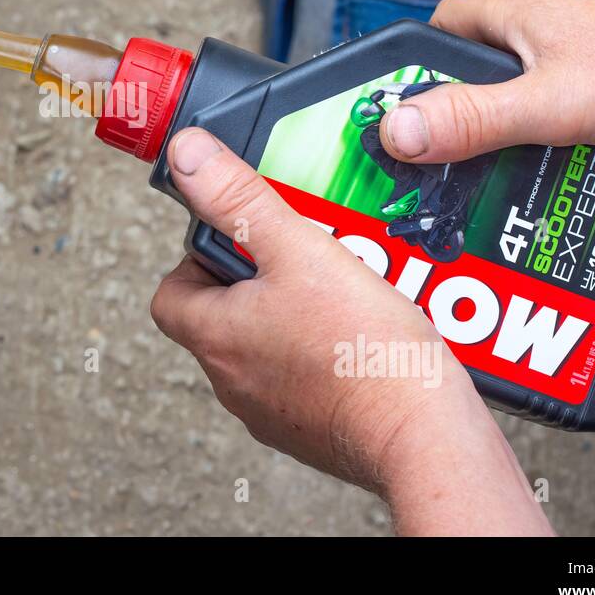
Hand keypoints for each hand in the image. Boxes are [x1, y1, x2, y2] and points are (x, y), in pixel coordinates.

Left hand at [151, 127, 552, 534]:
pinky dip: (323, 350)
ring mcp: (272, 412)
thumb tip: (186, 156)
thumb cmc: (364, 351)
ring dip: (293, 311)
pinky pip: (304, 378)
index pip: (170, 294)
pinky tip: (365, 330)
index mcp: (215, 337)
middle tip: (302, 250)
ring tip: (342, 283)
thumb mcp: (299, 249)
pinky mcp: (312, 430)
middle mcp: (232, 382)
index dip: (196, 258)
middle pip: (221, 316)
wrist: (424, 437)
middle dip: (258, 277)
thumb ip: (240, 199)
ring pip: (266, 346)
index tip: (239, 236)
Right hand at [380, 0, 594, 163]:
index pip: (440, 25)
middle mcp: (548, 14)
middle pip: (480, 57)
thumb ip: (474, 119)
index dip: (419, 68)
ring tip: (514, 161)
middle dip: (468, 105)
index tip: (408, 111)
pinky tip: (568, 153)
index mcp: (518, 10)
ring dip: (515, 118)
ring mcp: (585, 37)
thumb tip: (397, 131)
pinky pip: (565, 90)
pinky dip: (557, 121)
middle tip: (459, 152)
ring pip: (525, 76)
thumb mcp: (551, 106)